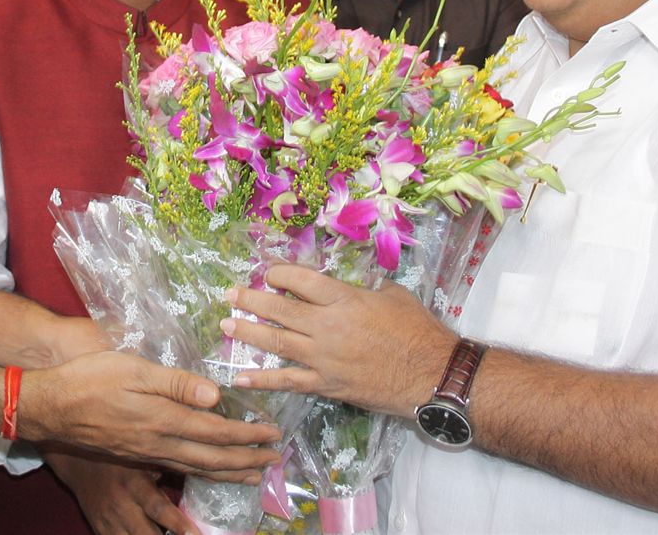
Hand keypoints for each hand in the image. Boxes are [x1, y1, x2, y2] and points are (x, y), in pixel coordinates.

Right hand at [23, 351, 280, 476]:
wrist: (48, 405)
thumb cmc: (91, 378)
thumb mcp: (135, 370)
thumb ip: (176, 383)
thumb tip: (216, 395)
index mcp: (162, 420)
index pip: (215, 432)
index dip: (247, 436)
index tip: (272, 435)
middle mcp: (157, 442)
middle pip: (211, 458)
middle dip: (246, 460)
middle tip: (274, 461)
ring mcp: (145, 452)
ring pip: (195, 467)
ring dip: (227, 471)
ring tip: (252, 474)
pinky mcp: (133, 453)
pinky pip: (176, 468)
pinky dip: (200, 470)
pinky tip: (207, 469)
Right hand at [45, 450, 197, 534]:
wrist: (79, 461)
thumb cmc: (121, 454)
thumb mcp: (144, 456)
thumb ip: (168, 466)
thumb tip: (202, 469)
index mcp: (135, 484)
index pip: (158, 508)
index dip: (178, 524)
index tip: (195, 534)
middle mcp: (121, 506)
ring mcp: (108, 522)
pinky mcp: (100, 530)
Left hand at [221, 264, 455, 416]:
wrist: (431, 373)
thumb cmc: (417, 330)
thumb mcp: (394, 295)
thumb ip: (368, 288)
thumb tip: (355, 285)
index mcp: (344, 298)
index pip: (301, 280)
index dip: (280, 274)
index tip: (269, 272)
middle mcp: (327, 326)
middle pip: (280, 310)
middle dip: (252, 300)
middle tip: (231, 294)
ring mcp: (323, 357)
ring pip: (277, 342)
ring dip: (248, 333)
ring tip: (226, 325)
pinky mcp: (326, 384)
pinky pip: (288, 381)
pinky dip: (263, 379)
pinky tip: (241, 376)